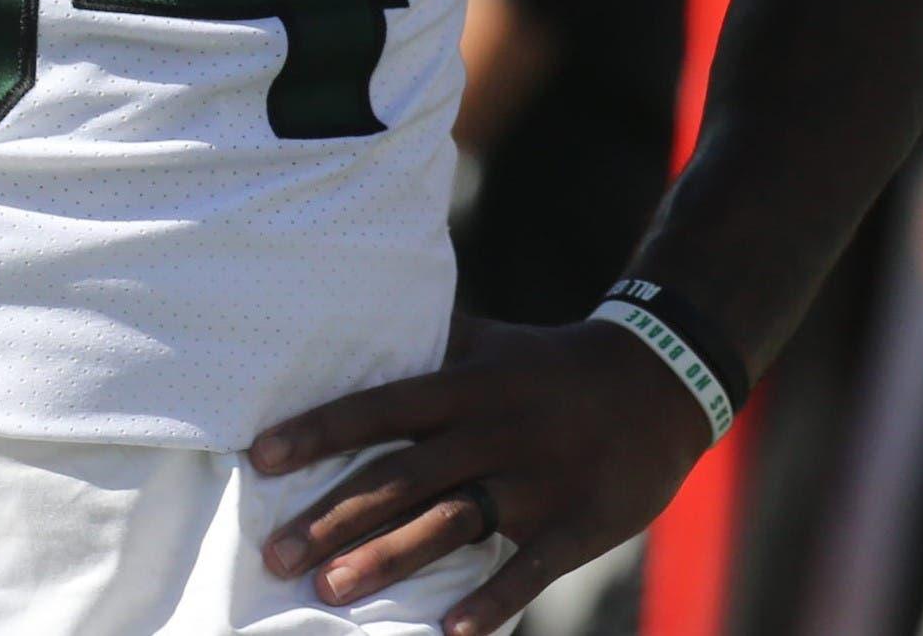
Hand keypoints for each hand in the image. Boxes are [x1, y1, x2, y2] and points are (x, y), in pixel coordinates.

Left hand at [250, 314, 710, 635]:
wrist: (662, 380)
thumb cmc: (553, 365)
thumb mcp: (489, 342)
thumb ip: (426, 340)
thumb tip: (348, 317)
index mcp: (467, 385)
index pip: (380, 408)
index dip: (320, 431)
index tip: (260, 457)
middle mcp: (495, 429)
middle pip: (402, 475)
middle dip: (334, 515)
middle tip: (274, 554)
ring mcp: (538, 478)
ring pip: (453, 522)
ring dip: (389, 558)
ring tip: (329, 591)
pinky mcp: (581, 521)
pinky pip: (531, 567)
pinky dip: (493, 600)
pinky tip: (451, 633)